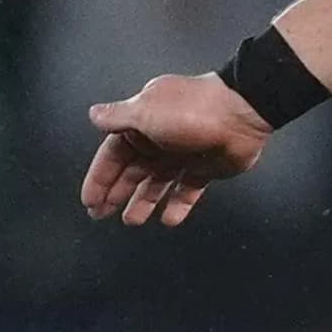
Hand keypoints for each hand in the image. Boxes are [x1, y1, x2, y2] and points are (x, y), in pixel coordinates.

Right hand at [80, 72, 271, 226]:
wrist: (241, 114)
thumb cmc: (189, 112)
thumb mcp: (145, 111)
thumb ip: (118, 117)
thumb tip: (93, 114)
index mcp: (141, 122)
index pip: (112, 154)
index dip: (99, 178)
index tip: (90, 201)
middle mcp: (159, 138)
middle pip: (132, 171)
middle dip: (116, 193)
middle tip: (101, 216)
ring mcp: (183, 154)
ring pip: (157, 183)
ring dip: (143, 201)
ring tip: (133, 221)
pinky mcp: (205, 168)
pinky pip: (186, 190)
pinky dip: (178, 204)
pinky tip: (169, 219)